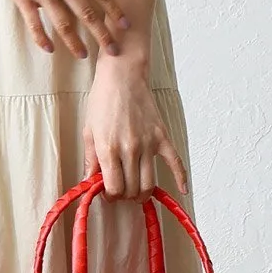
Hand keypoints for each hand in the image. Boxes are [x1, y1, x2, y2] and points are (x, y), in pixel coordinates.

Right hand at [0, 0, 130, 58]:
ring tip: (83, 55)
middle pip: (87, 12)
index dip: (115, 11)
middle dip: (102, 34)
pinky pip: (35, 22)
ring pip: (63, 22)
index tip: (126, 25)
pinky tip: (49, 48)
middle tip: (114, 50)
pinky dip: (42, 38)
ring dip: (74, 42)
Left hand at [82, 58, 188, 199]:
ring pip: (149, 183)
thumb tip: (89, 182)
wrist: (122, 76)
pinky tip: (182, 190)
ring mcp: (148, 144)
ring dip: (143, 194)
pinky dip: (180, 178)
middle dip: (125, 196)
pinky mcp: (162, 137)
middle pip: (131, 189)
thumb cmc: (102, 101)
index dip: (111, 196)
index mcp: (109, 149)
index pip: (114, 188)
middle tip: (121, 191)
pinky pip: (175, 162)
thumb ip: (90, 159)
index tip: (109, 193)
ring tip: (137, 192)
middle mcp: (130, 149)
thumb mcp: (89, 131)